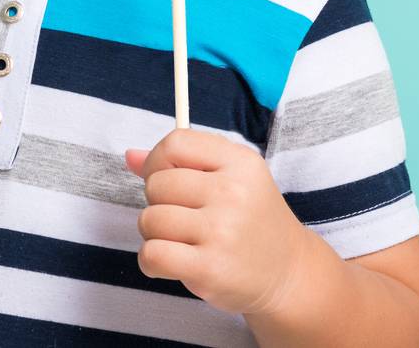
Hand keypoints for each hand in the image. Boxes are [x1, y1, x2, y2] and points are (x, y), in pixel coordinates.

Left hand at [125, 127, 311, 315]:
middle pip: (156, 184)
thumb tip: (130, 157)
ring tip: (181, 241)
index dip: (157, 161)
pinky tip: (171, 262)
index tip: (165, 178)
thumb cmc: (250, 221)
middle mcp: (233, 193)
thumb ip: (180, 163)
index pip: (175, 144)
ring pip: (149, 220)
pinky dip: (151, 261)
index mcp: (239, 162)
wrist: (288, 274)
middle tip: (183, 217)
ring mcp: (222, 232)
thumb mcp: (230, 178)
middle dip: (158, 202)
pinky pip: (152, 254)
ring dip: (154, 234)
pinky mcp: (210, 269)